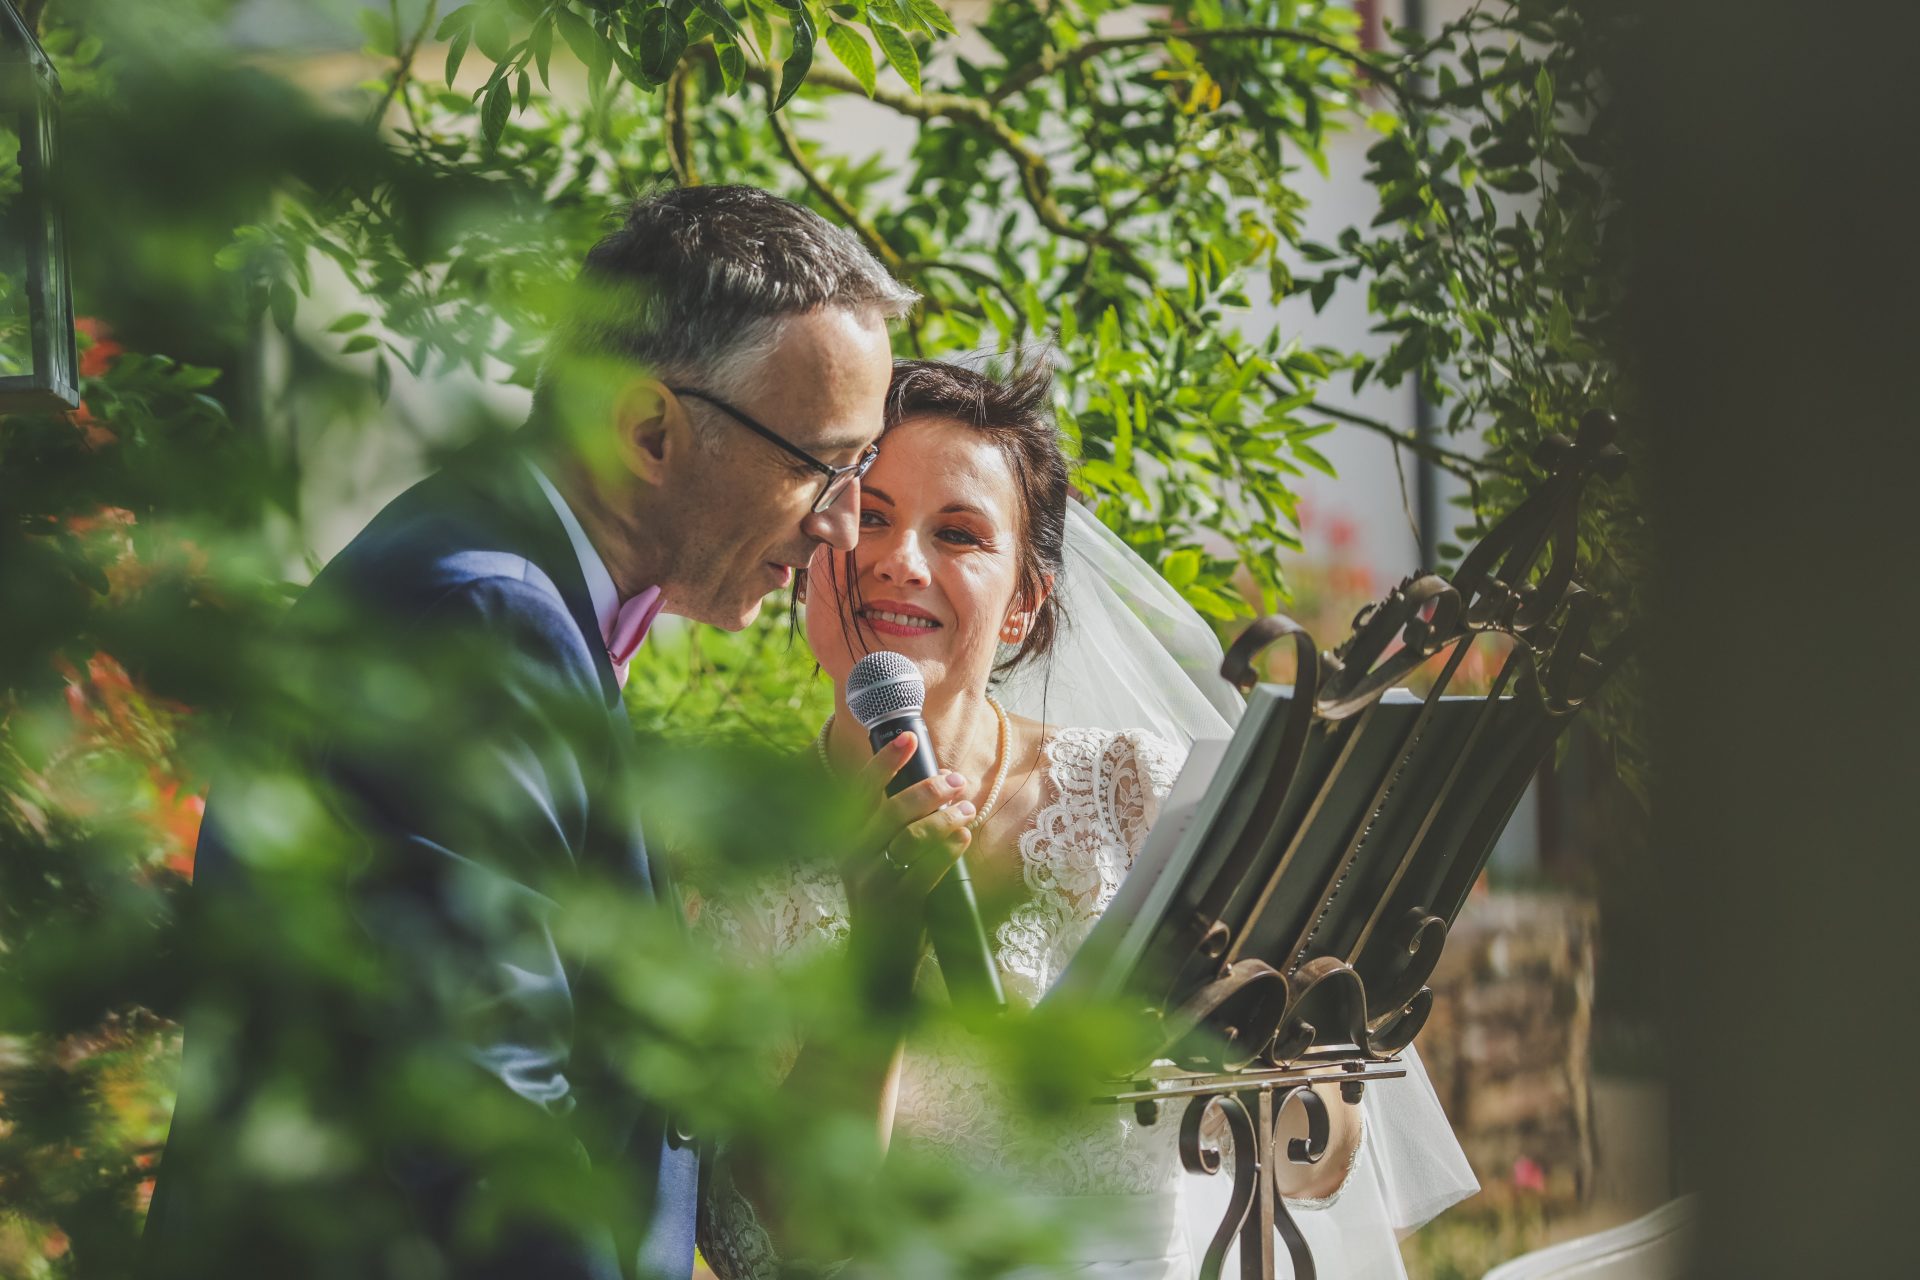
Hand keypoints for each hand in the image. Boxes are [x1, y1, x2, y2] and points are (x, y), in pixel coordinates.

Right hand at [840, 731, 972, 921]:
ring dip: (943, 818)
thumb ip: (893, 826)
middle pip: (890, 810)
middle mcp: (853, 856)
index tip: (909, 738)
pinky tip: (962, 837)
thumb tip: (934, 783)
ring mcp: (872, 881)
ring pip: (910, 838)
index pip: (860, 790)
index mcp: (847, 838)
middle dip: (928, 789)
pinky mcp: (895, 904)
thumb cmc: (886, 899)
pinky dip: (948, 850)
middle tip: (957, 781)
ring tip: (967, 810)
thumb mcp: (876, 859)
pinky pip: (925, 870)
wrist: (877, 960)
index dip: (884, 762)